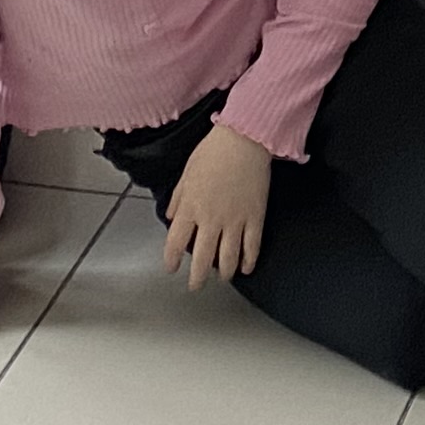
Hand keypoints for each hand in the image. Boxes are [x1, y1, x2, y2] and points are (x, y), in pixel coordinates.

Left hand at [161, 124, 273, 287]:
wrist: (245, 139)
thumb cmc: (214, 150)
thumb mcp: (187, 172)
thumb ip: (177, 198)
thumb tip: (170, 215)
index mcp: (191, 207)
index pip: (175, 243)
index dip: (172, 260)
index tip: (171, 268)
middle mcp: (211, 219)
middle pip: (202, 260)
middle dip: (197, 278)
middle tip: (196, 286)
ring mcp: (235, 220)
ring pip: (228, 258)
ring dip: (224, 273)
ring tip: (222, 278)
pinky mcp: (255, 217)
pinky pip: (252, 246)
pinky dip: (249, 261)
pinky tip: (246, 268)